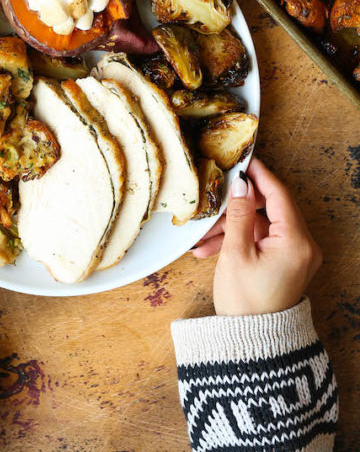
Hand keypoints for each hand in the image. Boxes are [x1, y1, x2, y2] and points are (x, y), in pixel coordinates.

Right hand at [192, 157, 321, 315]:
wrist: (253, 346)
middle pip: (269, 209)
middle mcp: (303, 246)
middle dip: (237, 207)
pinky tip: (211, 249)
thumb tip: (241, 184)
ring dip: (233, 227)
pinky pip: (262, 240)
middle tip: (213, 202)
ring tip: (203, 239)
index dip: (258, 175)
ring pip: (262, 225)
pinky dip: (240, 241)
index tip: (242, 160)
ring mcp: (296, 256)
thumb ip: (239, 214)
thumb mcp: (236, 253)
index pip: (279, 194)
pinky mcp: (286, 264)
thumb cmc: (246, 303)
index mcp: (296, 241)